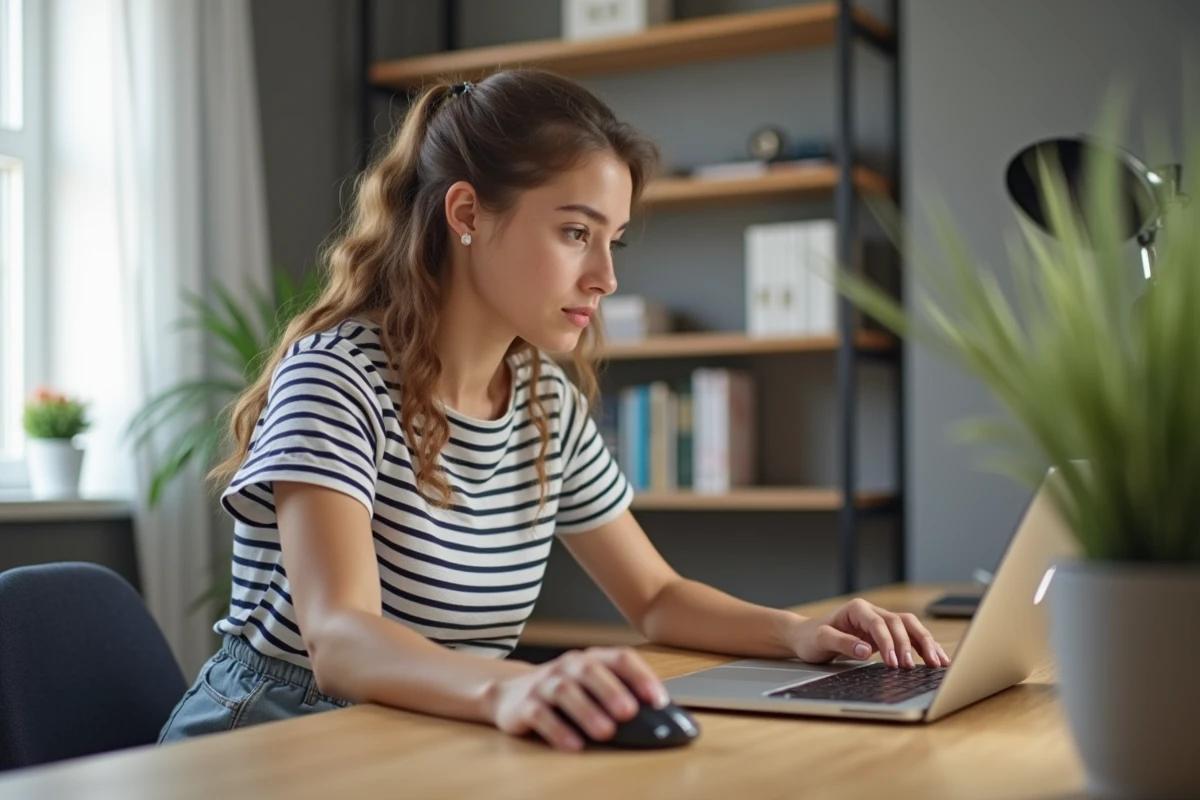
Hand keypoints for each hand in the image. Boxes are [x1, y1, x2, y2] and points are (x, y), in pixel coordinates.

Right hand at [484, 647, 670, 751]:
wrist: (510, 695)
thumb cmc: (563, 693)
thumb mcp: (591, 688)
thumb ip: (620, 695)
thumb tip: (659, 717)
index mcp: (591, 658)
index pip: (620, 658)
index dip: (641, 676)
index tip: (658, 700)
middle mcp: (567, 666)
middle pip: (590, 670)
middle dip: (611, 691)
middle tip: (629, 712)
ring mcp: (544, 684)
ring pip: (565, 691)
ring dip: (587, 711)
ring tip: (605, 732)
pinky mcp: (525, 705)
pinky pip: (541, 715)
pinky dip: (558, 730)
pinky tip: (574, 745)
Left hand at [787, 598, 951, 668]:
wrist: (805, 637)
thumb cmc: (811, 637)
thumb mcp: (821, 640)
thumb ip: (842, 643)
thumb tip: (865, 651)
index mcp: (857, 609)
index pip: (880, 623)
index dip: (889, 643)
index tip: (894, 663)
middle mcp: (872, 612)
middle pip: (901, 622)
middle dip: (913, 644)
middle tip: (919, 666)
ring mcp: (880, 622)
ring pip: (910, 627)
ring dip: (925, 644)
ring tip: (938, 663)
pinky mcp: (884, 635)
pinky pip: (908, 637)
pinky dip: (923, 647)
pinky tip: (935, 659)